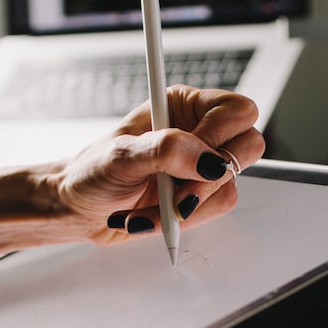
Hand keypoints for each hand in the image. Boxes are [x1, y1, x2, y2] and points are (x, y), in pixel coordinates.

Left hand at [52, 85, 264, 244]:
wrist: (79, 209)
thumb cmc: (92, 173)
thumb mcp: (121, 156)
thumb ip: (167, 151)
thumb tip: (208, 161)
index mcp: (183, 106)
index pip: (235, 111)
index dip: (220, 136)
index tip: (191, 158)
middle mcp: (199, 133)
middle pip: (249, 145)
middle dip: (211, 177)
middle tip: (179, 191)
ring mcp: (202, 167)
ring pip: (230, 185)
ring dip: (188, 205)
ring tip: (150, 208)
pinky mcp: (200, 196)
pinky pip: (215, 210)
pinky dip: (183, 220)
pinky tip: (153, 217)